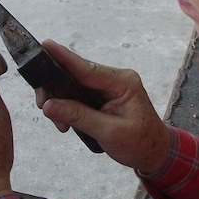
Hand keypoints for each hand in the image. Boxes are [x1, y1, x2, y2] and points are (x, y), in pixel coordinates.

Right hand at [36, 40, 171, 174]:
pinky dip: (68, 106)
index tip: (45, 45)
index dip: (63, 57)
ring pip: (74, 84)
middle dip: (56, 88)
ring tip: (60, 123)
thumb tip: (49, 106)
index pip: (87, 68)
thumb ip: (78, 117)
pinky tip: (65, 122)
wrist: (156, 153)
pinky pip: (79, 94)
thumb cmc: (141, 143)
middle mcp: (115, 79)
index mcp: (123, 82)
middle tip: (43, 105)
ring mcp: (109, 86)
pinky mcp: (103, 95)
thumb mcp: (109, 133)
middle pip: (76, 74)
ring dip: (61, 101)